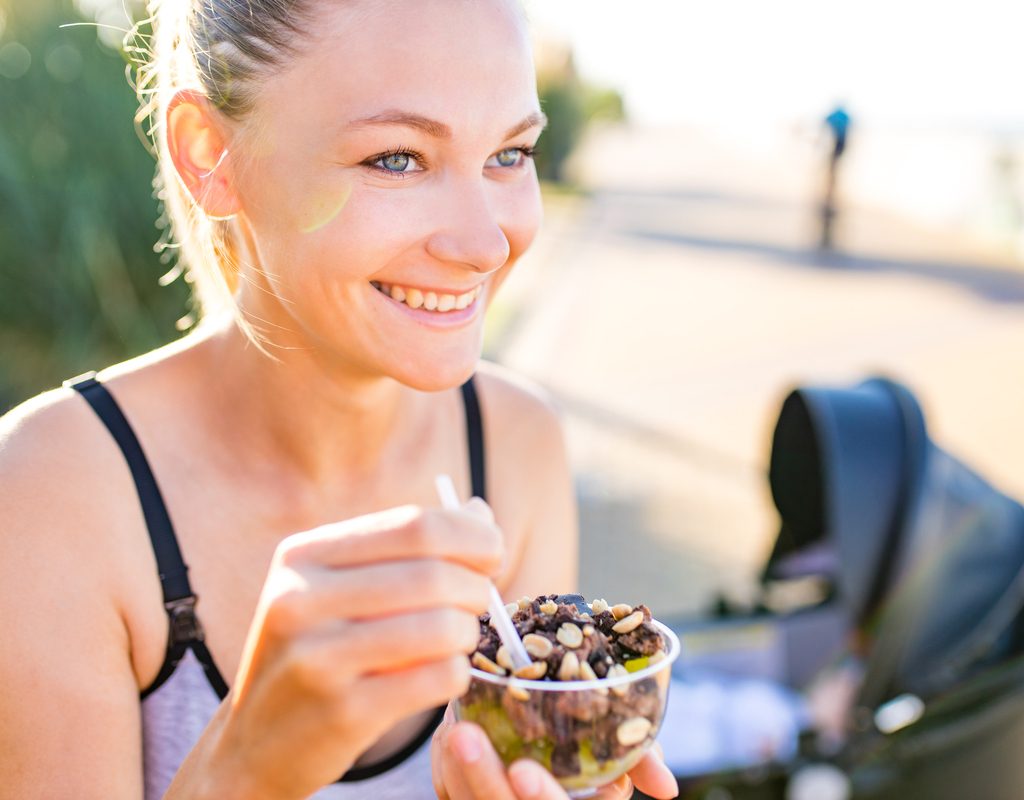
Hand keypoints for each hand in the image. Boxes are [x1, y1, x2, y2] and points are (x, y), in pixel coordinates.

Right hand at [196, 500, 502, 799]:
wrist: (257, 742)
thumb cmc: (318, 649)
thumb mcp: (340, 587)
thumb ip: (408, 548)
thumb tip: (480, 513)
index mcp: (304, 554)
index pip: (414, 525)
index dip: (471, 537)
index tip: (492, 556)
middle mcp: (301, 598)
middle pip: (432, 574)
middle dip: (476, 587)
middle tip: (481, 603)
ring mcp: (317, 658)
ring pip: (440, 627)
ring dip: (468, 632)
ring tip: (460, 638)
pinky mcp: (342, 712)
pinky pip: (437, 678)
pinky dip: (457, 672)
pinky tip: (445, 673)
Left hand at [432, 707, 678, 799]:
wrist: (541, 710)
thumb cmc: (585, 725)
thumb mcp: (616, 742)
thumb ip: (639, 758)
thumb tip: (667, 791)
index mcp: (572, 799)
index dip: (541, 798)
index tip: (522, 771)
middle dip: (482, 778)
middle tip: (464, 735)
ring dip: (457, 767)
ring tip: (453, 729)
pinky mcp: (462, 792)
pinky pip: (448, 790)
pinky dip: (445, 765)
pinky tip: (447, 733)